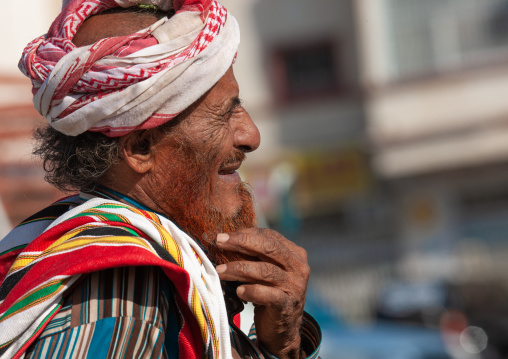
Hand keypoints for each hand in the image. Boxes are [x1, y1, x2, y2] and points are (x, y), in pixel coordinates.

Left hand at [215, 228, 309, 358]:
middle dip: (242, 242)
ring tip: (220, 270)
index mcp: (295, 254)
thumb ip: (254, 255)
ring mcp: (294, 286)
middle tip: (219, 241)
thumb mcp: (266, 270)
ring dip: (239, 268)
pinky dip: (251, 291)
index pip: (270, 236)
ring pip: (265, 270)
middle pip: (269, 248)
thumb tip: (225, 240)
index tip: (224, 235)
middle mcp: (298, 267)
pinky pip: (267, 294)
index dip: (246, 233)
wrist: (283, 329)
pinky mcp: (286, 305)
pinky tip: (238, 291)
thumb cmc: (270, 293)